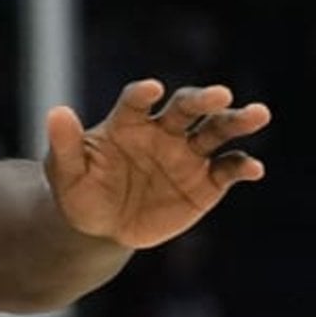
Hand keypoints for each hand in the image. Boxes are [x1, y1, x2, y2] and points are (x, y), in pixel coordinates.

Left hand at [46, 79, 268, 249]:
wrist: (101, 227)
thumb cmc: (80, 192)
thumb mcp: (65, 173)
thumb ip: (64, 144)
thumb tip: (56, 112)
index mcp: (129, 122)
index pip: (137, 100)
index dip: (143, 94)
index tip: (151, 89)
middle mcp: (164, 130)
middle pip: (188, 107)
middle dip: (205, 99)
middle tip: (221, 95)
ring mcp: (188, 154)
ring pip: (217, 130)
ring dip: (238, 121)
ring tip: (259, 113)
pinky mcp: (207, 181)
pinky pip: (228, 169)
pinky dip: (242, 167)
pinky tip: (254, 169)